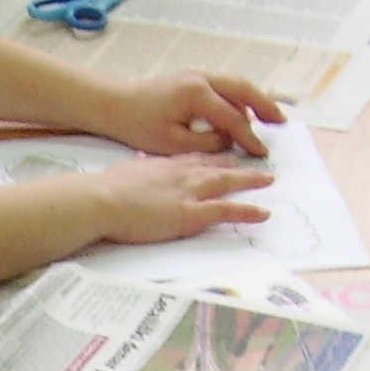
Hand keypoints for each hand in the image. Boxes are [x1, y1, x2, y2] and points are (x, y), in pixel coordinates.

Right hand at [94, 155, 271, 243]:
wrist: (101, 199)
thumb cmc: (104, 189)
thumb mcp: (123, 170)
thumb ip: (136, 167)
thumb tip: (139, 161)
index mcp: (163, 165)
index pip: (193, 158)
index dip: (210, 158)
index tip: (222, 157)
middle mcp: (181, 174)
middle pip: (215, 166)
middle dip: (236, 165)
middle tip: (253, 165)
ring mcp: (188, 192)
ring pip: (227, 183)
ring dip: (250, 181)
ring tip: (267, 180)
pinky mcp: (190, 213)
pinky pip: (226, 210)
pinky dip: (247, 210)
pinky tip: (262, 213)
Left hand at [104, 72, 285, 157]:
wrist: (113, 104)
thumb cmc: (138, 125)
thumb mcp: (172, 143)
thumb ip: (206, 142)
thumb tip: (229, 140)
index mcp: (197, 94)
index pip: (233, 118)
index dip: (249, 138)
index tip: (261, 153)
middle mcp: (201, 79)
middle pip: (244, 90)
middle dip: (265, 106)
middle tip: (281, 123)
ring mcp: (196, 75)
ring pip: (235, 85)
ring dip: (253, 100)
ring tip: (269, 117)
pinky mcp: (190, 79)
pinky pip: (222, 86)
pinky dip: (237, 97)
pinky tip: (241, 112)